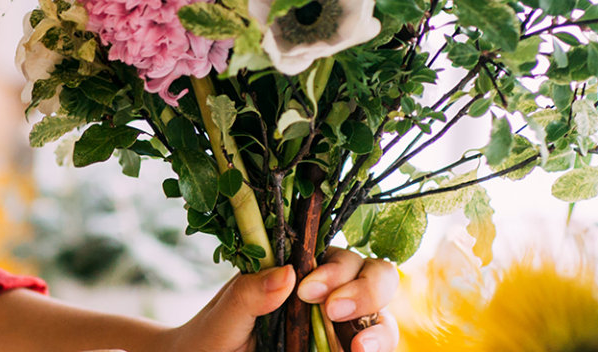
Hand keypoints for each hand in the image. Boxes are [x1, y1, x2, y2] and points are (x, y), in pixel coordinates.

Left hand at [161, 247, 400, 351]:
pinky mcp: (340, 351)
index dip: (335, 270)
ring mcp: (341, 329)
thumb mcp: (225, 314)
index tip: (307, 290)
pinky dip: (375, 348)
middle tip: (333, 311)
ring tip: (358, 348)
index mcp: (304, 271)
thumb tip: (288, 273)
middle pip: (376, 276)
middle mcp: (330, 295)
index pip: (338, 256)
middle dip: (366, 290)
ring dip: (379, 329)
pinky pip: (370, 348)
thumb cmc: (214, 335)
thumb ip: (249, 293)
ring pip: (382, 318)